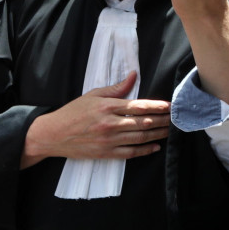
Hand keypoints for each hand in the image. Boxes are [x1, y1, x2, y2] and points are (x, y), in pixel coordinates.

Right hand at [22, 72, 170, 164]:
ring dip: (158, 134)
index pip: (139, 106)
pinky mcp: (105, 153)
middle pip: (143, 122)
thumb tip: (133, 76)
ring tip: (170, 130)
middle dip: (162, 120)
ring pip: (140, 137)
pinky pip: (130, 153)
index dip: (158, 106)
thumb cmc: (72, 113)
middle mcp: (110, 124)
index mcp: (108, 107)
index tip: (170, 106)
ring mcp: (108, 140)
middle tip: (176, 118)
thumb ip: (116, 88)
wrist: (52, 135)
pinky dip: (145, 150)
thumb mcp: (93, 95)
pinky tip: (155, 146)